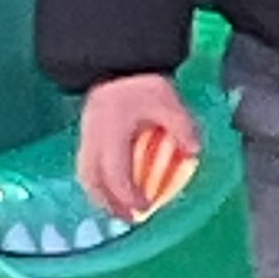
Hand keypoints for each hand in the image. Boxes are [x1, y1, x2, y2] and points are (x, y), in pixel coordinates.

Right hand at [76, 72, 198, 220]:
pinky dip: (98, 181)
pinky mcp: (87, 132)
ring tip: (119, 207)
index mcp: (112, 132)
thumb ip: (182, 128)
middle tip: (129, 218)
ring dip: (101, 195)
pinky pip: (86, 164)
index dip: (128, 196)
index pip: (116, 174)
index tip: (144, 207)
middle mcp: (94, 137)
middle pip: (92, 181)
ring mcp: (87, 135)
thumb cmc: (142, 82)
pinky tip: (113, 185)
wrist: (119, 60)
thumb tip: (193, 152)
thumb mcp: (168, 102)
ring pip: (85, 175)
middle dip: (109, 204)